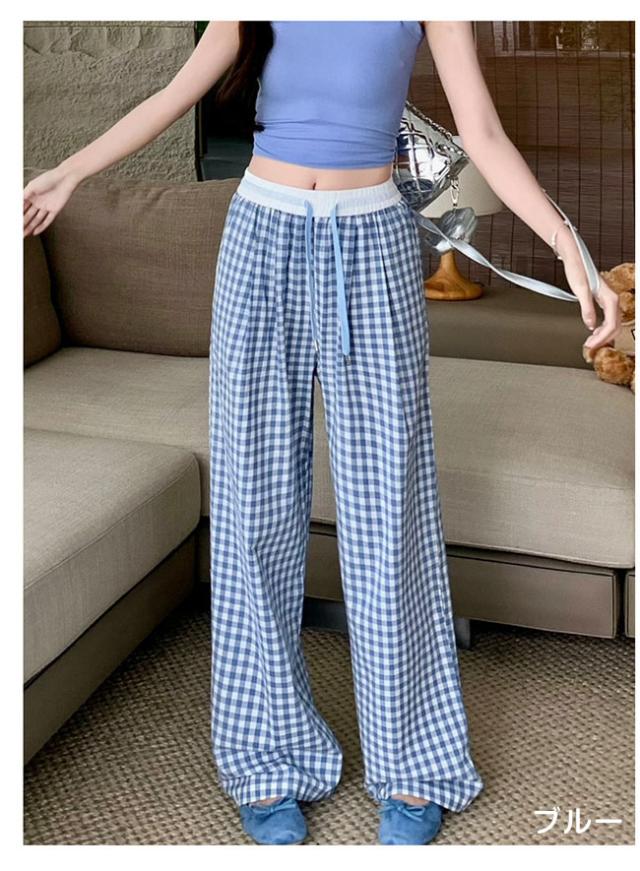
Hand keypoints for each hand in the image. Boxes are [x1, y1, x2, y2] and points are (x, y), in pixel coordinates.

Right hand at [23, 166, 80, 236]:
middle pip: (28, 215)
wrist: (64, 179)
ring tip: (24, 234)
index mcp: (31, 195)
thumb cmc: (48, 179)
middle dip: (22, 223)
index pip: (21, 207)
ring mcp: (46, 207)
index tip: (12, 222)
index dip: (17, 215)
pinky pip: (48, 220)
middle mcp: (38, 202)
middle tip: (16, 231)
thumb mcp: (32, 186)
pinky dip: (42, 227)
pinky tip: (35, 232)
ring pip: (36, 219)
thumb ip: (24, 195)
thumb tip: (16, 204)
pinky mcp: (55, 210)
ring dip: (30, 227)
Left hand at [554, 224, 621, 354]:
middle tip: (589, 349)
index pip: (611, 325)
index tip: (590, 346)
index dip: (601, 338)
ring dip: (602, 335)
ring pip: (612, 323)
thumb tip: (591, 326)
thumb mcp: (580, 290)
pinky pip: (607, 318)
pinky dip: (601, 328)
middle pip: (614, 326)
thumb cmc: (577, 270)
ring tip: (590, 343)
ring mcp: (608, 299)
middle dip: (603, 339)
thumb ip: (587, 308)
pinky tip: (593, 332)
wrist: (574, 258)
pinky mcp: (602, 300)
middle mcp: (612, 299)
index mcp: (610, 298)